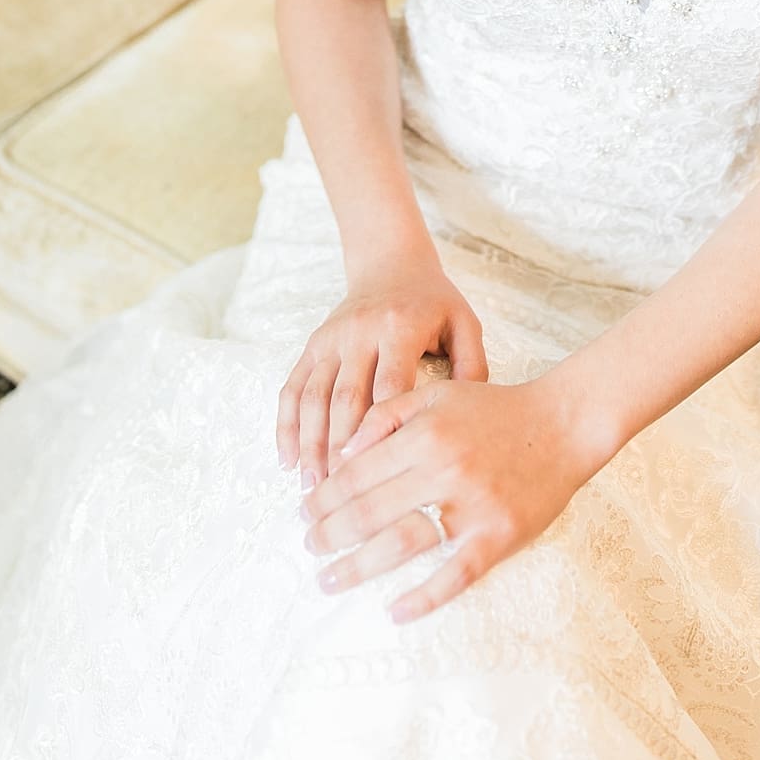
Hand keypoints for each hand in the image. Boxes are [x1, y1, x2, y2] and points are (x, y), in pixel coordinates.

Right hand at [276, 251, 487, 485]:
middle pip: (346, 398)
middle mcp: (360, 331)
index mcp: (400, 327)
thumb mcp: (463, 324)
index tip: (380, 475)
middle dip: (341, 449)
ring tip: (312, 488)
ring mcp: (332, 338)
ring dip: (310, 444)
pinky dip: (286, 425)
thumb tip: (467, 423)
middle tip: (341, 496)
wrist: (391, 264)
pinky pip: (293, 387)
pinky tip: (287, 460)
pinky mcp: (313, 344)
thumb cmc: (434, 302)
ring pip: (314, 397)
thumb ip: (472, 367)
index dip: (382, 431)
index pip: (389, 386)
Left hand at [298, 372, 604, 624]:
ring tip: (329, 580)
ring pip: (403, 543)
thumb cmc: (494, 410)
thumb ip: (387, 415)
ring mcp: (472, 507)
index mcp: (424, 434)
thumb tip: (343, 451)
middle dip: (330, 532)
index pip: (358, 472)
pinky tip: (395, 611)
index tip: (304, 512)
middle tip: (309, 547)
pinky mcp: (498, 536)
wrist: (562, 425)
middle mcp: (444, 469)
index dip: (325, 495)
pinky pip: (456, 575)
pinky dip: (424, 597)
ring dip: (359, 566)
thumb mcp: (436, 394)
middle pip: (371, 510)